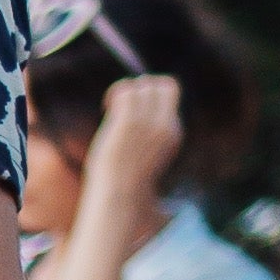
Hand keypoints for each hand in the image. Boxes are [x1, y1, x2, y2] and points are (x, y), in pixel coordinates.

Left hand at [84, 72, 186, 207]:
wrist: (120, 195)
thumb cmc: (127, 182)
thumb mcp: (146, 155)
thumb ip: (147, 135)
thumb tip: (130, 119)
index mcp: (173, 132)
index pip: (171, 93)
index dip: (152, 95)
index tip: (136, 111)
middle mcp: (165, 125)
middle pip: (163, 83)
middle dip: (143, 87)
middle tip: (125, 106)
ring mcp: (147, 123)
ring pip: (141, 84)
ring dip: (124, 91)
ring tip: (112, 109)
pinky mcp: (128, 123)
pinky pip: (124, 91)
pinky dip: (113, 95)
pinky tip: (106, 108)